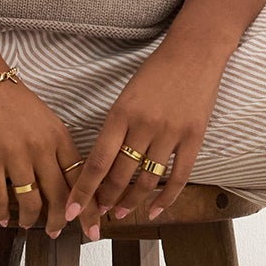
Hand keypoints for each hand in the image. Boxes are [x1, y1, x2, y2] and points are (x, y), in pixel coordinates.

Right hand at [0, 74, 85, 236]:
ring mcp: (15, 153)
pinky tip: (2, 218)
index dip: (88, 207)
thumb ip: (55, 147)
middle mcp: (41, 146)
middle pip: (60, 196)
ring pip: (31, 201)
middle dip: (61, 221)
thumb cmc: (9, 97)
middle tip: (57, 232)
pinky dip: (1, 212)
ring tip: (26, 224)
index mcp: (59, 136)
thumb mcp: (44, 118)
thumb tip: (62, 181)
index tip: (92, 227)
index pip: (80, 179)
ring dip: (29, 219)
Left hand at [63, 32, 229, 240]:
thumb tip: (103, 163)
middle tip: (97, 213)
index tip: (71, 209)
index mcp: (121, 113)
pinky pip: (178, 177)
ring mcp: (170, 133)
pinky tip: (154, 210)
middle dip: (105, 199)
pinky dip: (166, 199)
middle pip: (119, 175)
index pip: (97, 161)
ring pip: (146, 180)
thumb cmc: (156, 72)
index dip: (83, 190)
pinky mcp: (194, 138)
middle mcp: (143, 125)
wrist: (193, 52)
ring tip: (120, 212)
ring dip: (131, 201)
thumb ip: (115, 128)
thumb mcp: (126, 95)